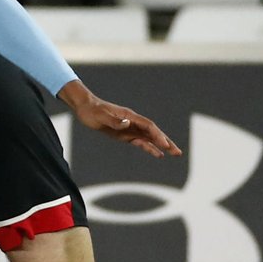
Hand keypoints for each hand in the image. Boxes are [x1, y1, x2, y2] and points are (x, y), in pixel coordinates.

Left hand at [57, 80, 181, 158]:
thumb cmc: (92, 111)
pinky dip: (149, 147)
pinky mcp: (124, 134)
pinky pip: (140, 141)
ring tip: (174, 153)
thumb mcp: (101, 116)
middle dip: (166, 141)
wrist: (84, 107)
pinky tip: (158, 154)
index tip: (165, 145)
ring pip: (149, 137)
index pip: (148, 126)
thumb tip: (128, 124)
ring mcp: (129, 128)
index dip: (157, 135)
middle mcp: (132, 122)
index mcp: (129, 116)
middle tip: (178, 152)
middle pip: (153, 132)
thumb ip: (114, 121)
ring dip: (161, 145)